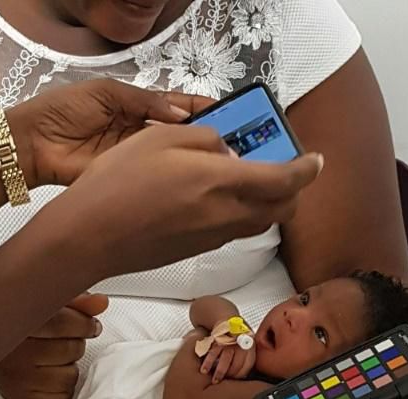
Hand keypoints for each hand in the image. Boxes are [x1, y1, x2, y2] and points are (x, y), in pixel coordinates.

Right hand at [0, 292, 107, 398]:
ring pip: (70, 377)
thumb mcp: (44, 307)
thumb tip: (101, 303)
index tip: (90, 326)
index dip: (85, 324)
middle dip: (75, 344)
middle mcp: (13, 352)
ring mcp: (16, 379)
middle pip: (71, 350)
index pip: (64, 323)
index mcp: (17, 322)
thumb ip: (74, 303)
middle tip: (62, 342)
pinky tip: (50, 377)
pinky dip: (62, 390)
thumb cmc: (19, 330)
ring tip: (53, 360)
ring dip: (69, 368)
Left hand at [9, 78, 213, 187]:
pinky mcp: (128, 177)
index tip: (224, 111)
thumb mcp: (107, 93)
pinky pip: (155, 175)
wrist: (34, 144)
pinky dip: (174, 175)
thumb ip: (145, 100)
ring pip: (173, 156)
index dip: (198, 108)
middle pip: (180, 133)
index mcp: (136, 106)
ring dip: (194, 155)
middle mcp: (140, 133)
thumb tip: (178, 111)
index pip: (175, 106)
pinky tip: (193, 173)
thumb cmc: (61, 111)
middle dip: (204, 133)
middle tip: (231, 136)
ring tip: (219, 154)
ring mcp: (136, 158)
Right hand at [40, 125, 323, 282]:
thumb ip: (207, 140)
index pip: (285, 181)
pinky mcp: (197, 251)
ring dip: (266, 203)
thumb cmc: (118, 182)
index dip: (307, 170)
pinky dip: (239, 214)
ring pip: (258, 223)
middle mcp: (226, 216)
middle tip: (282, 167)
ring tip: (246, 180)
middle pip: (281, 210)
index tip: (316, 160)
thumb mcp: (162, 138)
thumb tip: (229, 153)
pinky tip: (213, 199)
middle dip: (292, 190)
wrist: (90, 238)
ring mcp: (212, 239)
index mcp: (221, 183)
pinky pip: (232, 231)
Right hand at [200, 342, 255, 382]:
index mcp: (250, 348)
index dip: (240, 376)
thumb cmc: (237, 337)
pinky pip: (212, 353)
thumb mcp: (247, 346)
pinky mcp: (217, 338)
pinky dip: (207, 363)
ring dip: (219, 373)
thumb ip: (246, 360)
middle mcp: (241, 344)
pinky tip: (204, 371)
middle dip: (229, 376)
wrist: (227, 320)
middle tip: (223, 383)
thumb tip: (244, 379)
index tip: (234, 381)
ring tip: (214, 382)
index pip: (246, 367)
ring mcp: (229, 341)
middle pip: (236, 365)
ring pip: (225, 361)